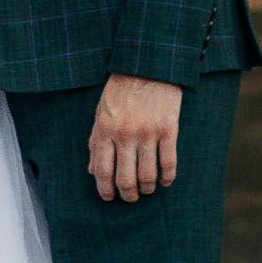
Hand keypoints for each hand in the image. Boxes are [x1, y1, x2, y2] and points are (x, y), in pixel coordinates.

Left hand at [88, 74, 182, 204]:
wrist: (147, 64)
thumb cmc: (121, 89)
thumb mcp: (101, 112)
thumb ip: (95, 141)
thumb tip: (92, 171)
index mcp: (105, 129)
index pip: (102, 170)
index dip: (105, 190)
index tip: (110, 197)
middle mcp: (125, 134)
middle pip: (125, 178)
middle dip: (127, 194)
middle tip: (130, 197)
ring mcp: (148, 132)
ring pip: (147, 175)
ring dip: (147, 189)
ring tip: (147, 189)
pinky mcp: (168, 129)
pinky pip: (169, 163)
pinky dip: (167, 178)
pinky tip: (165, 181)